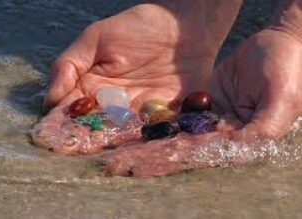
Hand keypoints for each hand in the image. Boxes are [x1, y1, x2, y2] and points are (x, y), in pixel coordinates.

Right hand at [34, 4, 222, 154]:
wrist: (182, 27)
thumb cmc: (136, 27)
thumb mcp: (96, 38)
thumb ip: (69, 65)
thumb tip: (51, 100)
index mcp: (92, 88)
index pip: (72, 112)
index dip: (60, 125)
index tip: (50, 137)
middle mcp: (113, 106)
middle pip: (96, 128)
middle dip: (85, 141)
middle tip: (74, 152)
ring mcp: (139, 114)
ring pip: (124, 136)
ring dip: (115, 150)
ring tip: (106, 161)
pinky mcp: (164, 116)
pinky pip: (155, 133)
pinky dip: (149, 145)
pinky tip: (140, 157)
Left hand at [103, 28, 301, 176]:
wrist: (280, 44)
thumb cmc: (287, 69)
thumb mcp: (280, 97)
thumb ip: (263, 127)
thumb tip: (239, 148)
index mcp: (240, 140)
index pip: (201, 155)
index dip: (171, 160)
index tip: (141, 165)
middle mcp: (222, 135)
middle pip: (181, 149)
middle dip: (150, 156)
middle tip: (117, 163)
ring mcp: (210, 120)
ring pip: (174, 134)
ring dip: (146, 143)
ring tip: (117, 150)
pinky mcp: (202, 105)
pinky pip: (175, 114)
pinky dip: (153, 121)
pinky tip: (131, 126)